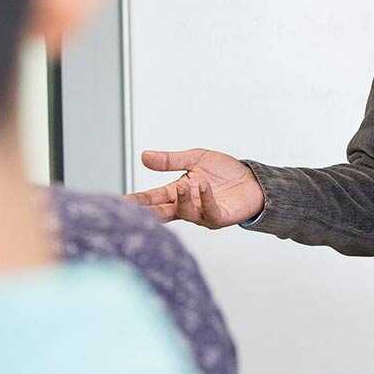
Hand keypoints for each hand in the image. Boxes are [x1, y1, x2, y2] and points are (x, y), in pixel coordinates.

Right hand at [127, 148, 263, 228]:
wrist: (253, 180)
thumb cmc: (225, 172)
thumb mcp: (195, 159)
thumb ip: (170, 160)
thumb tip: (143, 156)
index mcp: (178, 192)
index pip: (152, 198)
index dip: (138, 200)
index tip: (121, 202)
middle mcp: (187, 206)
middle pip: (162, 211)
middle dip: (147, 211)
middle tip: (133, 209)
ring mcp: (202, 215)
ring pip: (185, 212)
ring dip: (182, 199)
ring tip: (183, 184)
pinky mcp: (220, 217)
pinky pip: (209, 211)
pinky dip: (204, 198)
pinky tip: (201, 185)